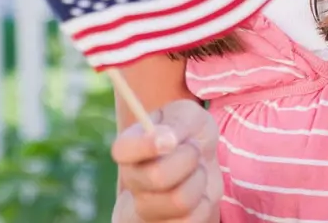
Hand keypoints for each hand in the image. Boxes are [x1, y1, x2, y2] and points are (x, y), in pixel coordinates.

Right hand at [112, 99, 222, 222]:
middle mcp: (132, 180)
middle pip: (157, 177)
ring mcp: (146, 209)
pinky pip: (191, 221)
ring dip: (198, 180)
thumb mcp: (187, 115)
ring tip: (197, 171)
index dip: (144, 146)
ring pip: (179, 201)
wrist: (205, 161)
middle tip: (194, 148)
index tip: (171, 140)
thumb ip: (176, 123)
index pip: (122, 150)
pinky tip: (198, 193)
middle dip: (187, 158)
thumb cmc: (191, 132)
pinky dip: (204, 203)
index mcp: (130, 146)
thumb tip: (165, 140)